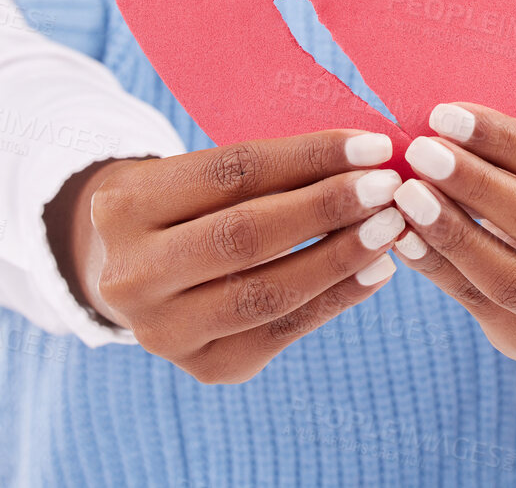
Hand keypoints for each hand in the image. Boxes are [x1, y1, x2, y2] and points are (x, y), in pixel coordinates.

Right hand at [46, 130, 408, 383]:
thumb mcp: (200, 175)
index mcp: (124, 205)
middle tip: (388, 188)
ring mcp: (164, 332)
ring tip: (391, 227)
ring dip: (341, 256)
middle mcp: (132, 274)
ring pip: (268, 292)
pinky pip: (283, 331)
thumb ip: (269, 169)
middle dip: (327, 208)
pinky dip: (337, 298)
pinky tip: (377, 270)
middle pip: (245, 235)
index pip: (233, 172)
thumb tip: (365, 156)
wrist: (136, 272)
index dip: (309, 156)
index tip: (373, 146)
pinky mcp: (205, 369)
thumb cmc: (187, 205)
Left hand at [384, 102, 515, 362]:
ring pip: (514, 279)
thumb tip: (444, 127)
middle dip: (476, 186)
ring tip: (408, 195)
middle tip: (422, 153)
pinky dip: (441, 271)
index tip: (446, 117)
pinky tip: (408, 239)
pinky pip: (485, 308)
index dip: (506, 142)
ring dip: (452, 232)